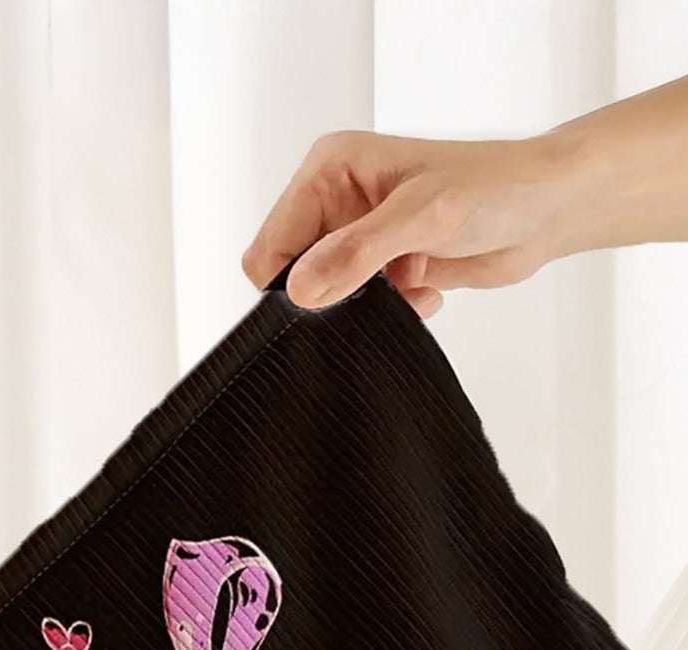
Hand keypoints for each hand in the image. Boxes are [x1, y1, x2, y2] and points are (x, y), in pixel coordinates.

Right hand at [242, 128, 586, 316]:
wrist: (547, 210)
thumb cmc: (495, 188)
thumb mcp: (421, 217)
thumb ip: (356, 254)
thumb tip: (299, 290)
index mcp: (330, 168)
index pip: (273, 243)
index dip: (292, 280)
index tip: (333, 296)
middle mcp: (337, 200)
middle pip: (294, 273)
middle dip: (331, 295)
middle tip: (378, 288)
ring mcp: (360, 236)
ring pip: (327, 296)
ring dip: (365, 305)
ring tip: (408, 284)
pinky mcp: (383, 267)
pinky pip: (361, 309)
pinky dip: (393, 310)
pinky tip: (426, 290)